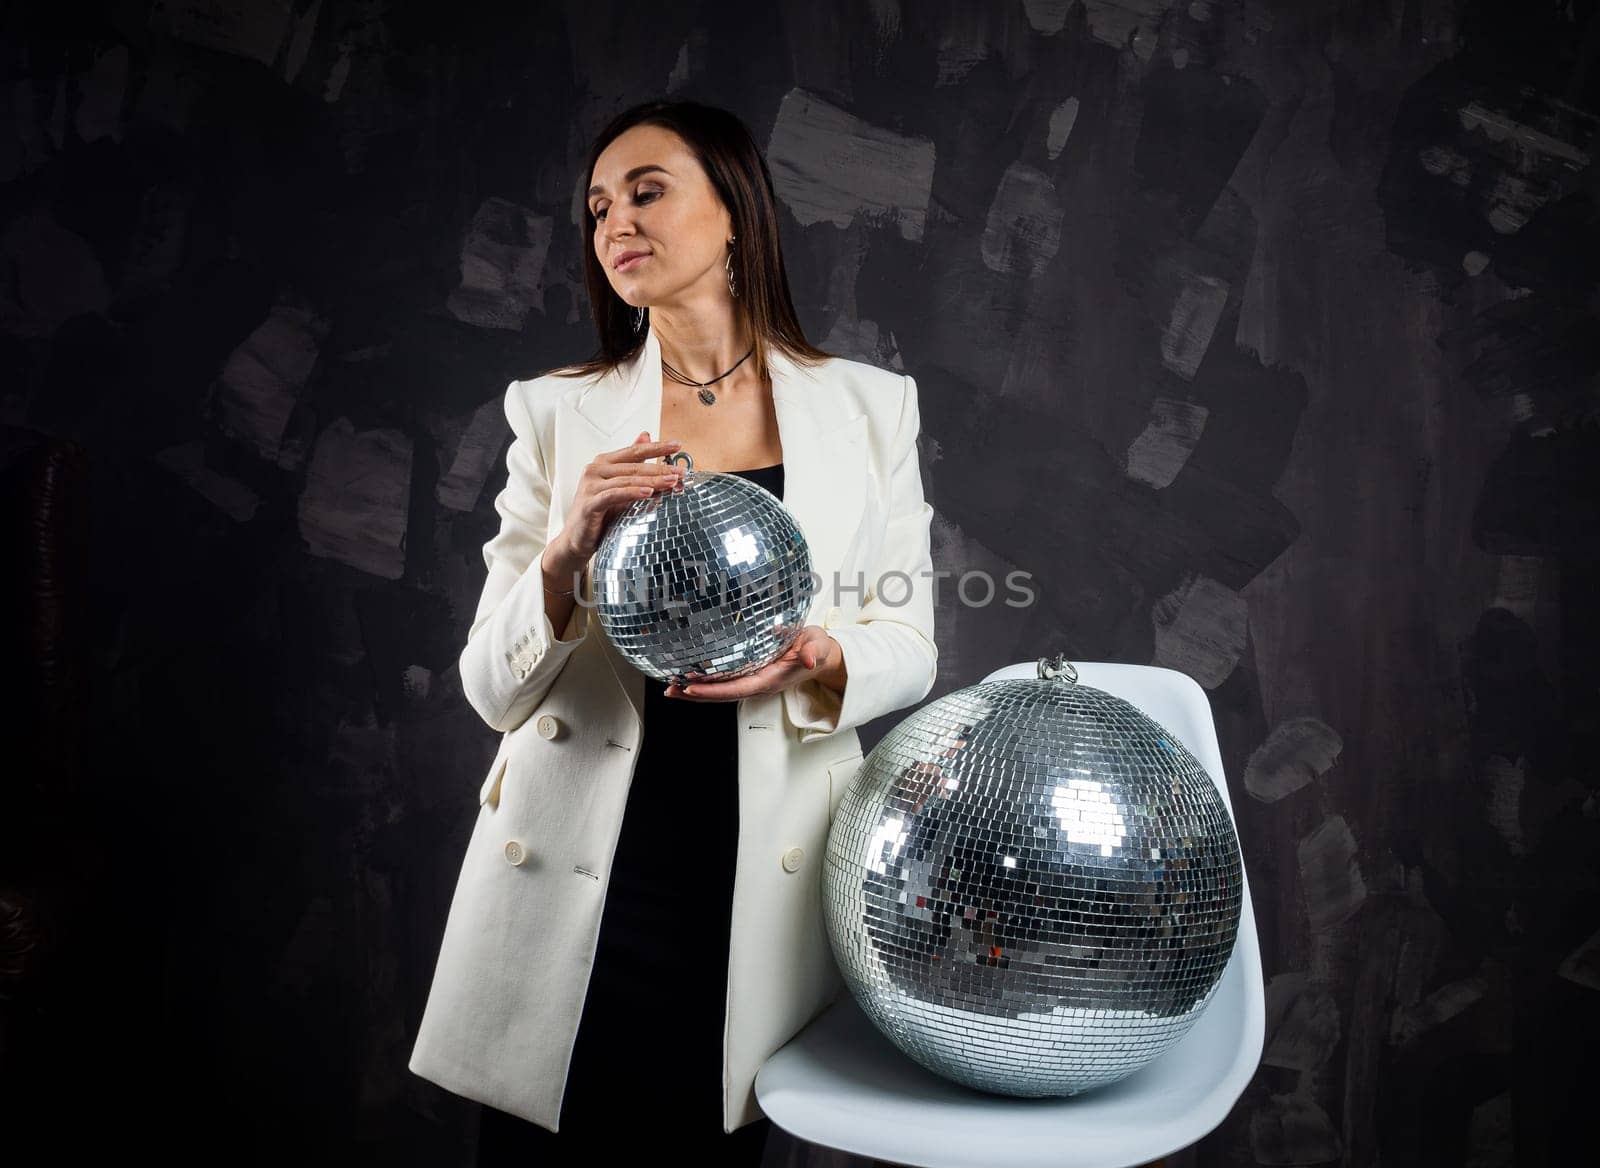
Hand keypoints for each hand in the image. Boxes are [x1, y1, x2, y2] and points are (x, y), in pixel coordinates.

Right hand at [547, 431, 685, 578]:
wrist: (577, 539)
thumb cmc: (600, 513)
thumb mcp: (620, 486)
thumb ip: (632, 463)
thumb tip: (646, 436)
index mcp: (604, 462)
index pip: (634, 451)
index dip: (656, 447)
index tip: (678, 445)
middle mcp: (595, 470)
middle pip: (633, 466)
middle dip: (660, 467)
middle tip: (680, 471)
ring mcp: (590, 486)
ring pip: (626, 479)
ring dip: (651, 480)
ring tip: (671, 482)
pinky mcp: (588, 503)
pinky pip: (614, 495)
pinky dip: (632, 493)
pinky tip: (648, 492)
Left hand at [666, 626, 843, 701]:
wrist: (822, 657)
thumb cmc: (816, 649)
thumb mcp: (817, 646)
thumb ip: (813, 651)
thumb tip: (809, 659)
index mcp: (771, 679)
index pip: (737, 688)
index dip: (713, 690)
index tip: (692, 687)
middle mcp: (759, 685)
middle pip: (722, 696)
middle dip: (696, 695)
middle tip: (670, 689)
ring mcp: (754, 683)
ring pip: (720, 693)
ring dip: (696, 692)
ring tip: (671, 688)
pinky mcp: (751, 677)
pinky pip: (725, 685)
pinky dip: (705, 685)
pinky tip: (689, 680)